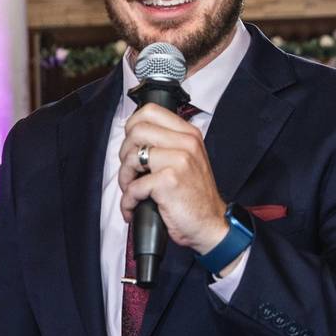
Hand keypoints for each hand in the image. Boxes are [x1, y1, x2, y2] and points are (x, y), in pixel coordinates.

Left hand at [118, 103, 227, 254]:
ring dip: (124, 178)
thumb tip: (134, 136)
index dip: (132, 125)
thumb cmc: (196, 196)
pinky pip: (133, 186)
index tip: (131, 143)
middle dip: (125, 153)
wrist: (211, 224)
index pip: (150, 111)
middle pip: (136, 131)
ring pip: (131, 157)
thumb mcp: (189, 159)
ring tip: (132, 191)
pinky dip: (128, 201)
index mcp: (189, 134)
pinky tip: (134, 208)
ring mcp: (178, 160)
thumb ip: (167, 143)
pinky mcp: (169, 181)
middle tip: (131, 170)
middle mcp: (186, 143)